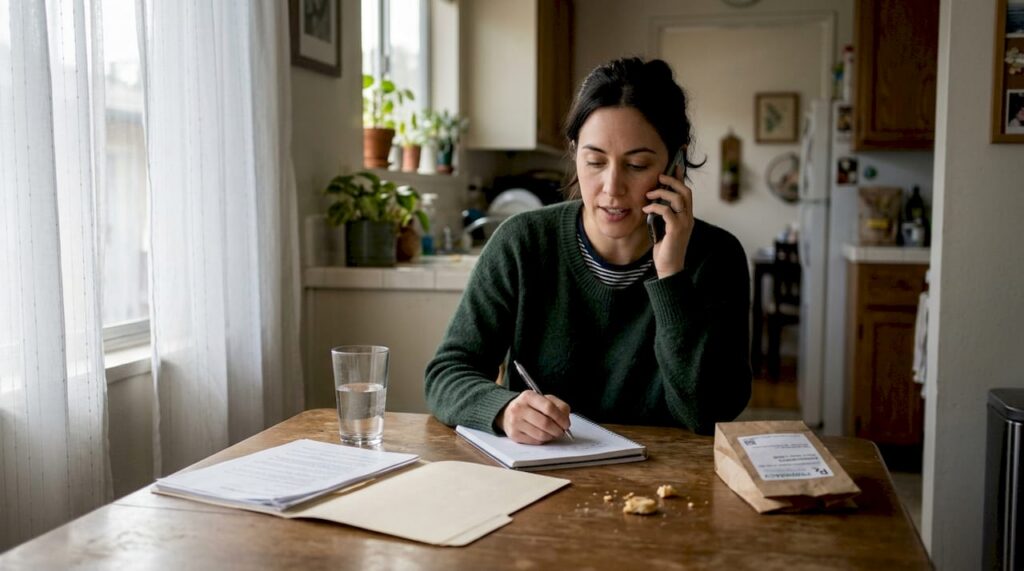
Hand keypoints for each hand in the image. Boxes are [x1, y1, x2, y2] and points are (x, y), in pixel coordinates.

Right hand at [495, 391, 570, 444]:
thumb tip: (565, 419)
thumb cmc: (529, 406)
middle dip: (557, 430)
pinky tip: (543, 435)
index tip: (566, 424)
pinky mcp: (514, 434)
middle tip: (561, 431)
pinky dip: (543, 440)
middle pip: (545, 423)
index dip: (561, 418)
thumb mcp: (543, 399)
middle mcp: (519, 408)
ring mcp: (515, 422)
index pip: (549, 407)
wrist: (507, 413)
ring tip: (553, 433)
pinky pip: (534, 441)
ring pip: (540, 434)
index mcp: (528, 396)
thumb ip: (558, 406)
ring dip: (551, 436)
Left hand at [642, 164, 693, 278]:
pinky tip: (646, 208)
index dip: (681, 178)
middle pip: (686, 192)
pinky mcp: (676, 230)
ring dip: (662, 193)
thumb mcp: (664, 228)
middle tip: (659, 177)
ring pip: (678, 199)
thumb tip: (654, 202)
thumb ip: (663, 216)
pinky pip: (667, 212)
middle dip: (673, 181)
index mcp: (687, 216)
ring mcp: (684, 224)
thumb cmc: (665, 249)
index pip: (687, 193)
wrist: (669, 268)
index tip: (675, 166)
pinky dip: (656, 207)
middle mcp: (688, 218)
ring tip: (649, 194)